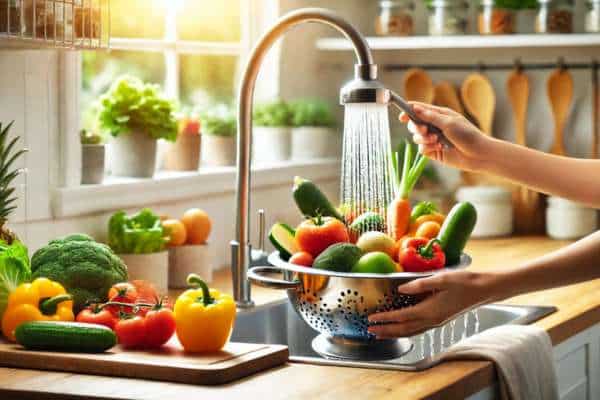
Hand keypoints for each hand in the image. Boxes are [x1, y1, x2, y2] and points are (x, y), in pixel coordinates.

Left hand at [367, 271, 499, 337]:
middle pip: (404, 329)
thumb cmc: (465, 282)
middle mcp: (432, 320)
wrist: (484, 290)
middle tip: (370, 331)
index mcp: (430, 310)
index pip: (402, 317)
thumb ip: (420, 284)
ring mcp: (437, 322)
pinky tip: (402, 330)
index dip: (385, 318)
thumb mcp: (441, 279)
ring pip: (411, 332)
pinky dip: (406, 332)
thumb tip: (401, 289)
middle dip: (386, 331)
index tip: (372, 319)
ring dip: (394, 334)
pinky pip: (419, 330)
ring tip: (380, 334)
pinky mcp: (440, 320)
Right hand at [399, 103, 491, 171]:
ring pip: (417, 137)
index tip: (402, 116)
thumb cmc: (467, 135)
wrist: (477, 155)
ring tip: (437, 141)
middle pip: (414, 124)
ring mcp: (433, 139)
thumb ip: (430, 116)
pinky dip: (428, 148)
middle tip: (425, 130)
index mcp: (439, 115)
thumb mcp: (449, 123)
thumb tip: (415, 108)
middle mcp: (434, 126)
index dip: (408, 111)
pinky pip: (422, 149)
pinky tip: (440, 148)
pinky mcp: (433, 151)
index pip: (419, 110)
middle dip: (416, 128)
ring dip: (424, 139)